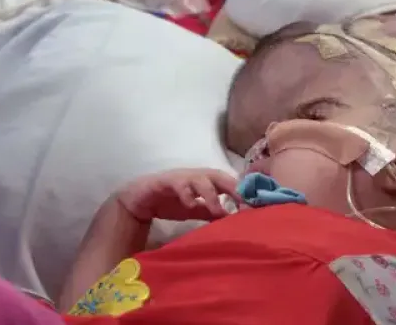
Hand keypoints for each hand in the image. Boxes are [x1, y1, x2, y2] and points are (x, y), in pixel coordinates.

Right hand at [117, 169, 240, 222]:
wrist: (140, 200)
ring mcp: (181, 177)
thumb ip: (211, 212)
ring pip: (201, 179)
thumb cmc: (170, 201)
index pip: (229, 183)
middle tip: (245, 203)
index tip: (256, 206)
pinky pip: (179, 184)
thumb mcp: (195, 210)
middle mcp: (196, 176)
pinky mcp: (166, 181)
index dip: (243, 192)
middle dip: (233, 187)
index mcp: (206, 181)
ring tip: (217, 209)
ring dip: (211, 193)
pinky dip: (186, 194)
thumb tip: (232, 220)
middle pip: (220, 176)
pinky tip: (191, 204)